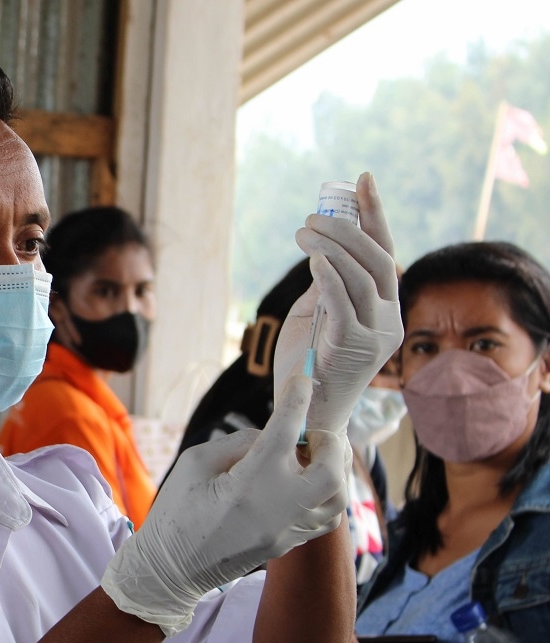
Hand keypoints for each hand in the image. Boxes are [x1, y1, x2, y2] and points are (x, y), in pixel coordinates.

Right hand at [102, 374, 349, 635]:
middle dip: (330, 441)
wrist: (171, 569)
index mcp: (249, 481)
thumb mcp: (194, 464)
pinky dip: (327, 494)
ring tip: (316, 455)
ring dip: (334, 469)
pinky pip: (326, 517)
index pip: (286, 431)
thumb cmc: (176, 512)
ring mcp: (287, 530)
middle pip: (331, 468)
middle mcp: (277, 506)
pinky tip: (309, 482)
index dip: (297, 399)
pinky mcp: (287, 544)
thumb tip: (269, 436)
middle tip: (314, 429)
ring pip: (337, 496)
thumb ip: (236, 444)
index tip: (302, 379)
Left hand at [274, 172, 402, 434]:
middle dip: (348, 229)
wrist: (302, 412)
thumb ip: (325, 285)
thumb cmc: (307, 363)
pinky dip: (329, 277)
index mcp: (385, 308)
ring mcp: (377, 335)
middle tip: (312, 217)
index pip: (385, 251)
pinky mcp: (355, 348)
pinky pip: (344, 303)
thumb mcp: (315, 315)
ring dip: (331, 248)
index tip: (362, 179)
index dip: (375, 214)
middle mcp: (390, 320)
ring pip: (361, 277)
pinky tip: (313, 260)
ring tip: (302, 234)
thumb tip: (323, 249)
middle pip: (379, 259)